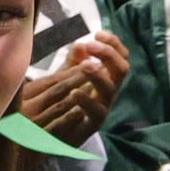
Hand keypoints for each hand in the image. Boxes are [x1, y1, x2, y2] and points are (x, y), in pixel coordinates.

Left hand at [13, 30, 129, 144]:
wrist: (48, 136)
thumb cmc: (61, 104)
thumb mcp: (66, 80)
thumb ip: (73, 63)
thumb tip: (80, 44)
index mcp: (105, 78)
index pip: (119, 57)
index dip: (113, 44)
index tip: (98, 33)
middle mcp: (108, 92)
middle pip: (122, 69)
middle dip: (110, 55)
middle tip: (92, 45)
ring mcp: (102, 109)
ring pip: (111, 90)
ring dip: (100, 75)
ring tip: (85, 66)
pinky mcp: (91, 126)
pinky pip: (96, 113)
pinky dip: (87, 102)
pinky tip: (74, 93)